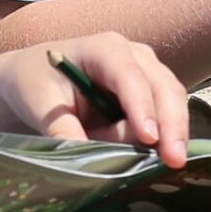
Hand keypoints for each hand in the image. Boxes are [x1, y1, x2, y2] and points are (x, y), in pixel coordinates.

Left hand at [0, 34, 192, 162]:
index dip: (141, 106)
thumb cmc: (35, 84)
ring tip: (172, 163)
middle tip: (174, 160)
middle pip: (163, 86)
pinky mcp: (151, 92)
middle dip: (171, 123)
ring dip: (174, 131)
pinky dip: (168, 134)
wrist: (35, 78)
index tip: (149, 138)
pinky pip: (168, 112)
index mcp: (103, 48)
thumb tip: (86, 161)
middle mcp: (134, 55)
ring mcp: (147, 71)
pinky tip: (167, 158)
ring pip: (173, 99)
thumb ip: (63, 129)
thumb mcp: (39, 105)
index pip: (129, 76)